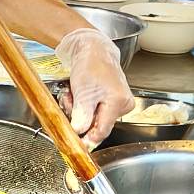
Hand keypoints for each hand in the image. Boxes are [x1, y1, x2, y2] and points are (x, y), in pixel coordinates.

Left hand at [55, 26, 131, 147]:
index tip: (76, 145)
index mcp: (118, 103)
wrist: (92, 49)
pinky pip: (96, 110)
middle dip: (80, 117)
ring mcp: (119, 102)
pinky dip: (84, 105)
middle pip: (97, 124)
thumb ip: (82, 115)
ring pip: (94, 117)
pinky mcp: (113, 99)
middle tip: (70, 102)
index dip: (88, 139)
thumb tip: (79, 132)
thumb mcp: (82, 91)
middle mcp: (123, 104)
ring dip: (79, 110)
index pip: (102, 131)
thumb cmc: (90, 64)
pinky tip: (80, 94)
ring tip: (74, 94)